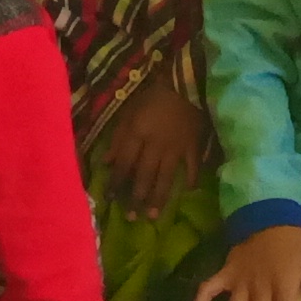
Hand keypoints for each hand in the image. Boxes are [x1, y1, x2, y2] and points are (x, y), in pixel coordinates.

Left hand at [96, 80, 210, 215]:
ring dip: (159, 197)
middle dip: (136, 198)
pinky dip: (191, 178)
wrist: (187, 82)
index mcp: (137, 135)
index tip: (110, 199)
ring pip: (166, 177)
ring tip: (154, 216)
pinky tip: (188, 191)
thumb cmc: (154, 95)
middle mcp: (155, 146)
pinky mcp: (194, 146)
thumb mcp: (130, 110)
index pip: (124, 163)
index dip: (116, 182)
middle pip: (144, 176)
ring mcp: (176, 148)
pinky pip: (192, 166)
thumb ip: (119, 136)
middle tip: (132, 218)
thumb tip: (107, 161)